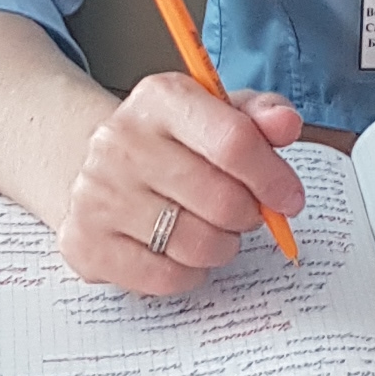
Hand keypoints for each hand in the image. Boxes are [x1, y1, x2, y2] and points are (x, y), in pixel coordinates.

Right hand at [56, 73, 303, 295]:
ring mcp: (98, 194)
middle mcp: (120, 141)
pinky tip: (181, 251)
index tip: (289, 198)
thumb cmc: (173, 144)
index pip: (233, 141)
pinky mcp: (85, 242)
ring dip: (222, 246)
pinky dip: (189, 272)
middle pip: (221, 200)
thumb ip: (261, 116)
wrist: (97, 168)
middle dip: (248, 216)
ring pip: (198, 245)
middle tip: (244, 213)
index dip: (272, 177)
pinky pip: (166, 277)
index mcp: (160, 98)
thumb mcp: (218, 114)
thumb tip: (286, 123)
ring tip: (213, 230)